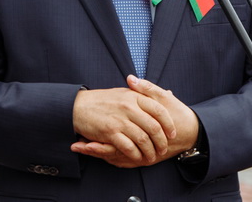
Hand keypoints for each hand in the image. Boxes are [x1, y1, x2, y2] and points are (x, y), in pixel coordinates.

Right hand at [71, 76, 198, 167]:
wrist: (79, 106)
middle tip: (164, 149)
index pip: (159, 110)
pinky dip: (135, 155)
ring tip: (152, 157)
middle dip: (161, 141)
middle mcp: (129, 107)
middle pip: (154, 127)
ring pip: (143, 139)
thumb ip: (142, 95)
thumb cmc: (102, 100)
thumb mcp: (124, 92)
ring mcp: (120, 120)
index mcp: (134, 96)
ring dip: (150, 151)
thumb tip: (165, 94)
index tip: (172, 133)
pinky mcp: (110, 132)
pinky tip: (137, 158)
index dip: (169, 124)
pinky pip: (128, 147)